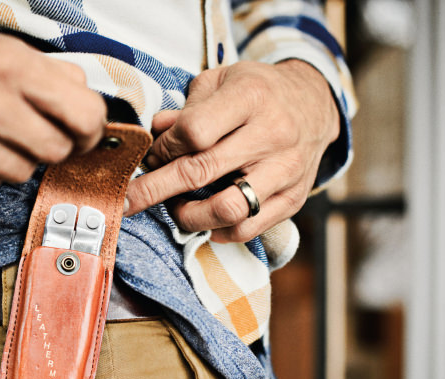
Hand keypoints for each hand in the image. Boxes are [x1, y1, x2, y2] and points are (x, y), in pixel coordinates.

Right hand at [0, 26, 106, 206]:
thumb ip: (44, 71)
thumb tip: (82, 94)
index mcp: (6, 68)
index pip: (83, 114)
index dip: (90, 127)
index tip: (82, 130)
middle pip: (57, 149)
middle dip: (50, 142)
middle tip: (27, 130)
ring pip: (23, 172)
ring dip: (12, 157)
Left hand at [124, 60, 339, 241]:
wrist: (316, 103)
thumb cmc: (259, 91)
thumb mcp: (221, 81)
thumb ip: (185, 109)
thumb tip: (155, 134)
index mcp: (250, 97)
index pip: (194, 131)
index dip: (163, 149)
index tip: (150, 156)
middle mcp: (271, 134)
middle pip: (201, 172)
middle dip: (155, 190)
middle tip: (128, 200)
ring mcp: (285, 170)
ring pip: (227, 209)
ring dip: (189, 216)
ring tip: (176, 208)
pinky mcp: (293, 198)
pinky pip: (248, 228)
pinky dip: (218, 231)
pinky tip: (205, 220)